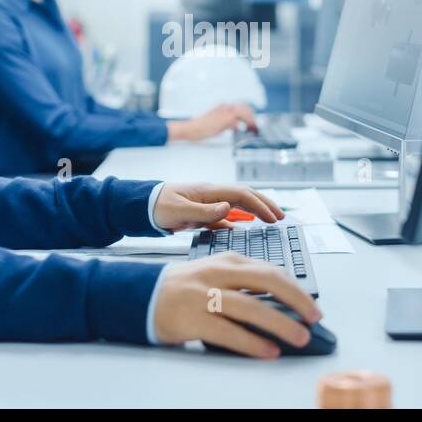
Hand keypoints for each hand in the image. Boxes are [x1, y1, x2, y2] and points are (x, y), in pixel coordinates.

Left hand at [151, 183, 283, 231]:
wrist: (140, 206)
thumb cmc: (156, 206)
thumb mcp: (179, 211)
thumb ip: (204, 212)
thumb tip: (228, 209)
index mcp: (208, 191)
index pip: (242, 194)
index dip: (260, 205)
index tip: (274, 218)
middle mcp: (211, 195)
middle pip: (245, 196)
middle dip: (265, 205)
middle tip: (282, 217)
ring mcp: (208, 203)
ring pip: (238, 204)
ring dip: (256, 211)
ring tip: (271, 221)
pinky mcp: (202, 213)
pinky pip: (225, 216)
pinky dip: (239, 221)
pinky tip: (245, 230)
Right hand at [153, 253, 320, 356]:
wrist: (141, 294)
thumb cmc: (185, 287)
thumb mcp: (215, 273)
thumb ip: (243, 281)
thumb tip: (281, 302)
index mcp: (228, 260)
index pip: (271, 270)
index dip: (296, 289)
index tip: (311, 306)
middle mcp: (219, 273)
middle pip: (268, 281)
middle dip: (297, 300)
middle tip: (314, 318)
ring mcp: (205, 295)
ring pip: (252, 307)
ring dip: (281, 324)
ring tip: (299, 337)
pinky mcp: (193, 318)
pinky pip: (230, 332)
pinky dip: (253, 343)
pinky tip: (269, 351)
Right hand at [167, 104, 257, 141]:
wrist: (192, 128)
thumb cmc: (201, 127)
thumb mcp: (217, 123)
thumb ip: (228, 124)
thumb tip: (237, 126)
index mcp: (223, 107)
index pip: (241, 107)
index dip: (249, 114)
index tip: (253, 121)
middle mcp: (225, 107)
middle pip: (245, 108)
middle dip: (252, 117)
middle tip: (256, 126)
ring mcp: (225, 113)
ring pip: (244, 113)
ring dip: (250, 120)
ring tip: (254, 128)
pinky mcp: (225, 120)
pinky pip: (239, 122)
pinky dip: (244, 126)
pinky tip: (246, 131)